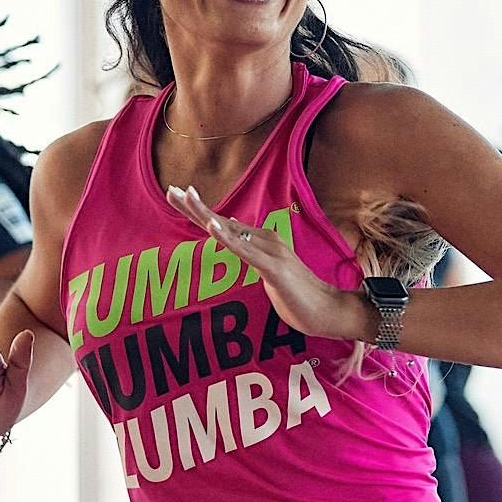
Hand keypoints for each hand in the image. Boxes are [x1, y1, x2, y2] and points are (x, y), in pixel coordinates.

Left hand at [166, 184, 362, 339]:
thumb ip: (251, 255)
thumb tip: (232, 238)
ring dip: (205, 214)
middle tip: (171, 190)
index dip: (199, 211)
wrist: (329, 311)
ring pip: (230, 230)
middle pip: (221, 220)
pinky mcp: (274, 268)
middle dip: (195, 205)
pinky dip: (227, 238)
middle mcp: (264, 240)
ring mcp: (270, 252)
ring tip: (186, 197)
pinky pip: (245, 251)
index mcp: (261, 242)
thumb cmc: (299, 295)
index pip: (223, 223)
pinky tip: (212, 226)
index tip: (178, 195)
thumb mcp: (267, 272)